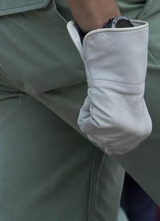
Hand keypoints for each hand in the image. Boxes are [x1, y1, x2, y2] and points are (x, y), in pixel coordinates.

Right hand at [69, 19, 151, 153]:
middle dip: (97, 129)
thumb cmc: (121, 87)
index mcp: (142, 132)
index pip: (121, 149)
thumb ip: (122, 126)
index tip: (98, 133)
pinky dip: (85, 113)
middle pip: (105, 144)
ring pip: (93, 135)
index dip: (107, 140)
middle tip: (96, 111)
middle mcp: (133, 137)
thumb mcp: (129, 112)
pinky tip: (92, 103)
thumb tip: (108, 146)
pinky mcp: (103, 127)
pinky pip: (85, 125)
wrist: (117, 77)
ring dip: (90, 118)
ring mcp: (118, 134)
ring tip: (96, 104)